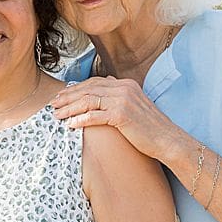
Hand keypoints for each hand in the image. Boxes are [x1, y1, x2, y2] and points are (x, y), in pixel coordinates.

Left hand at [52, 77, 178, 162]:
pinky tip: (70, 124)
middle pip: (88, 89)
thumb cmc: (150, 129)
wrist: (167, 140)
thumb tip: (103, 94)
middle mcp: (124, 88)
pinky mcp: (122, 115)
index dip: (76, 89)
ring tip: (57, 115)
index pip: (94, 82)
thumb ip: (119, 99)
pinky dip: (80, 119)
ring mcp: (123, 100)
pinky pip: (95, 115)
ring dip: (70, 108)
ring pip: (89, 101)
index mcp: (126, 84)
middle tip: (54, 104)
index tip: (62, 96)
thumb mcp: (135, 108)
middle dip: (68, 96)